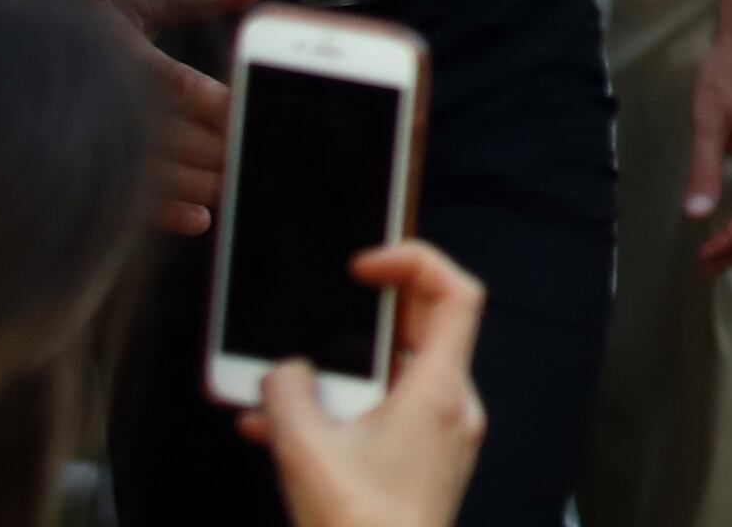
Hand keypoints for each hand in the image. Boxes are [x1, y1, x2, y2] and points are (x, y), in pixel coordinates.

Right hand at [89, 0, 267, 232]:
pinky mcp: (79, 175)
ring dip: (202, 185)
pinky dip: (167, 214)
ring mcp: (90, 145)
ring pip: (156, 175)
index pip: (177, 86)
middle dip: (221, 150)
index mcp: (119, 59)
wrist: (3, 61)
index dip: (218, 105)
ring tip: (239, 186)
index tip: (253, 113)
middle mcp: (104, 105)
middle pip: (174, 137)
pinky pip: (127, 202)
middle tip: (259, 156)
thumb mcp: (134, 1)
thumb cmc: (83, 27)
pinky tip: (201, 219)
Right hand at [245, 241, 488, 526]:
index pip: (456, 294)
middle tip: (313, 316)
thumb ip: (285, 394)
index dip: (414, 261)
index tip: (363, 266)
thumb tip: (283, 372)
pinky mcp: (420, 470)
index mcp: (440, 392)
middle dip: (357, 323)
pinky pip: (383, 421)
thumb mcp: (304, 451)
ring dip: (335, 377)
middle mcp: (452, 410)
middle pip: (418, 334)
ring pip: (391, 382)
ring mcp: (440, 442)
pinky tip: (277, 432)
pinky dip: (340, 415)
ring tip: (276, 387)